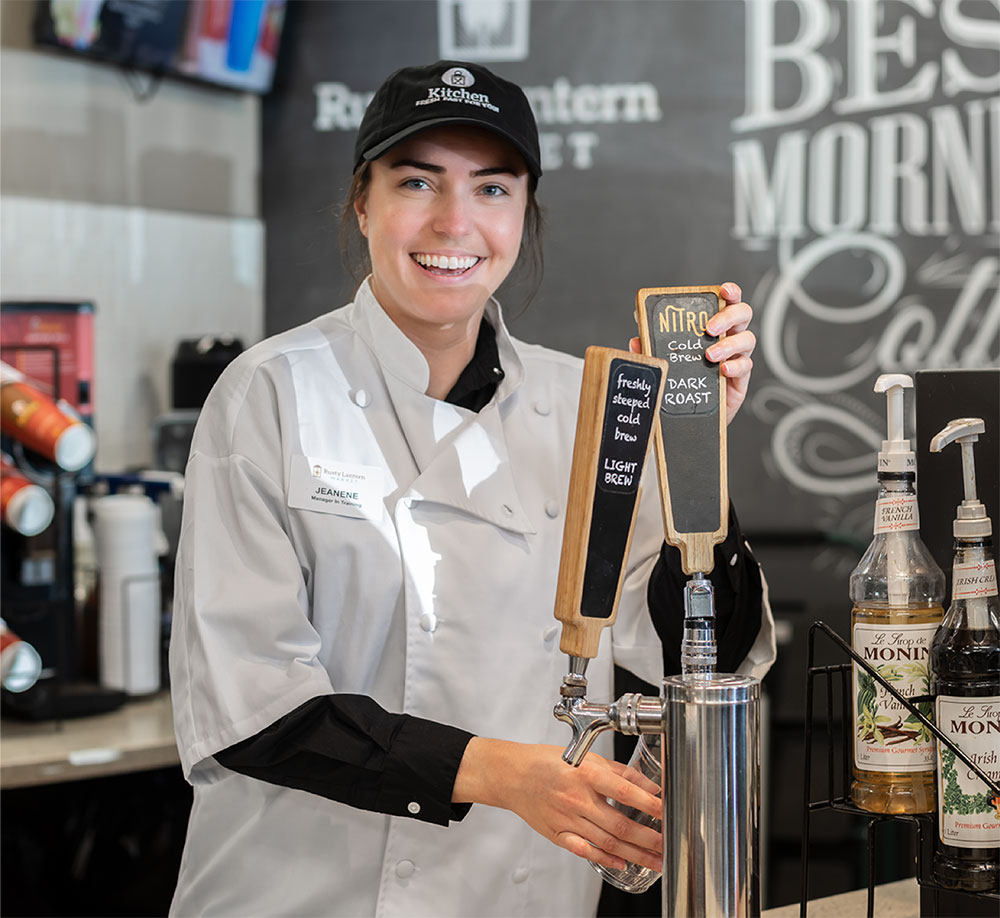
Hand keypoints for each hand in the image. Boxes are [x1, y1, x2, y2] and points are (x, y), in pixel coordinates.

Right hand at [454, 738, 662, 871]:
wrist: (512, 775)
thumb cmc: (547, 762)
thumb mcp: (586, 756)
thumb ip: (618, 771)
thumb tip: (647, 784)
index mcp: (585, 774)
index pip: (625, 791)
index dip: (650, 804)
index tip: (668, 812)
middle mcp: (577, 798)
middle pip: (619, 823)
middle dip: (648, 838)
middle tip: (669, 845)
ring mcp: (566, 819)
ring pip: (607, 841)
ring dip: (635, 853)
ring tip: (656, 860)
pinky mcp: (558, 834)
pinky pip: (584, 850)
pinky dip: (605, 858)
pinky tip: (622, 863)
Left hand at [629, 281, 755, 423]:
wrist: (692, 415)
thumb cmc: (683, 381)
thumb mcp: (665, 361)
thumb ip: (651, 349)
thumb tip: (635, 340)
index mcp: (713, 326)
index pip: (727, 302)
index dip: (730, 292)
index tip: (724, 290)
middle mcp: (728, 337)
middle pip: (743, 315)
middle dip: (728, 316)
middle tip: (710, 328)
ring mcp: (736, 357)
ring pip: (747, 339)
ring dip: (729, 344)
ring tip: (710, 355)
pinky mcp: (741, 378)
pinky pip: (746, 367)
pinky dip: (735, 366)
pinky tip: (722, 370)